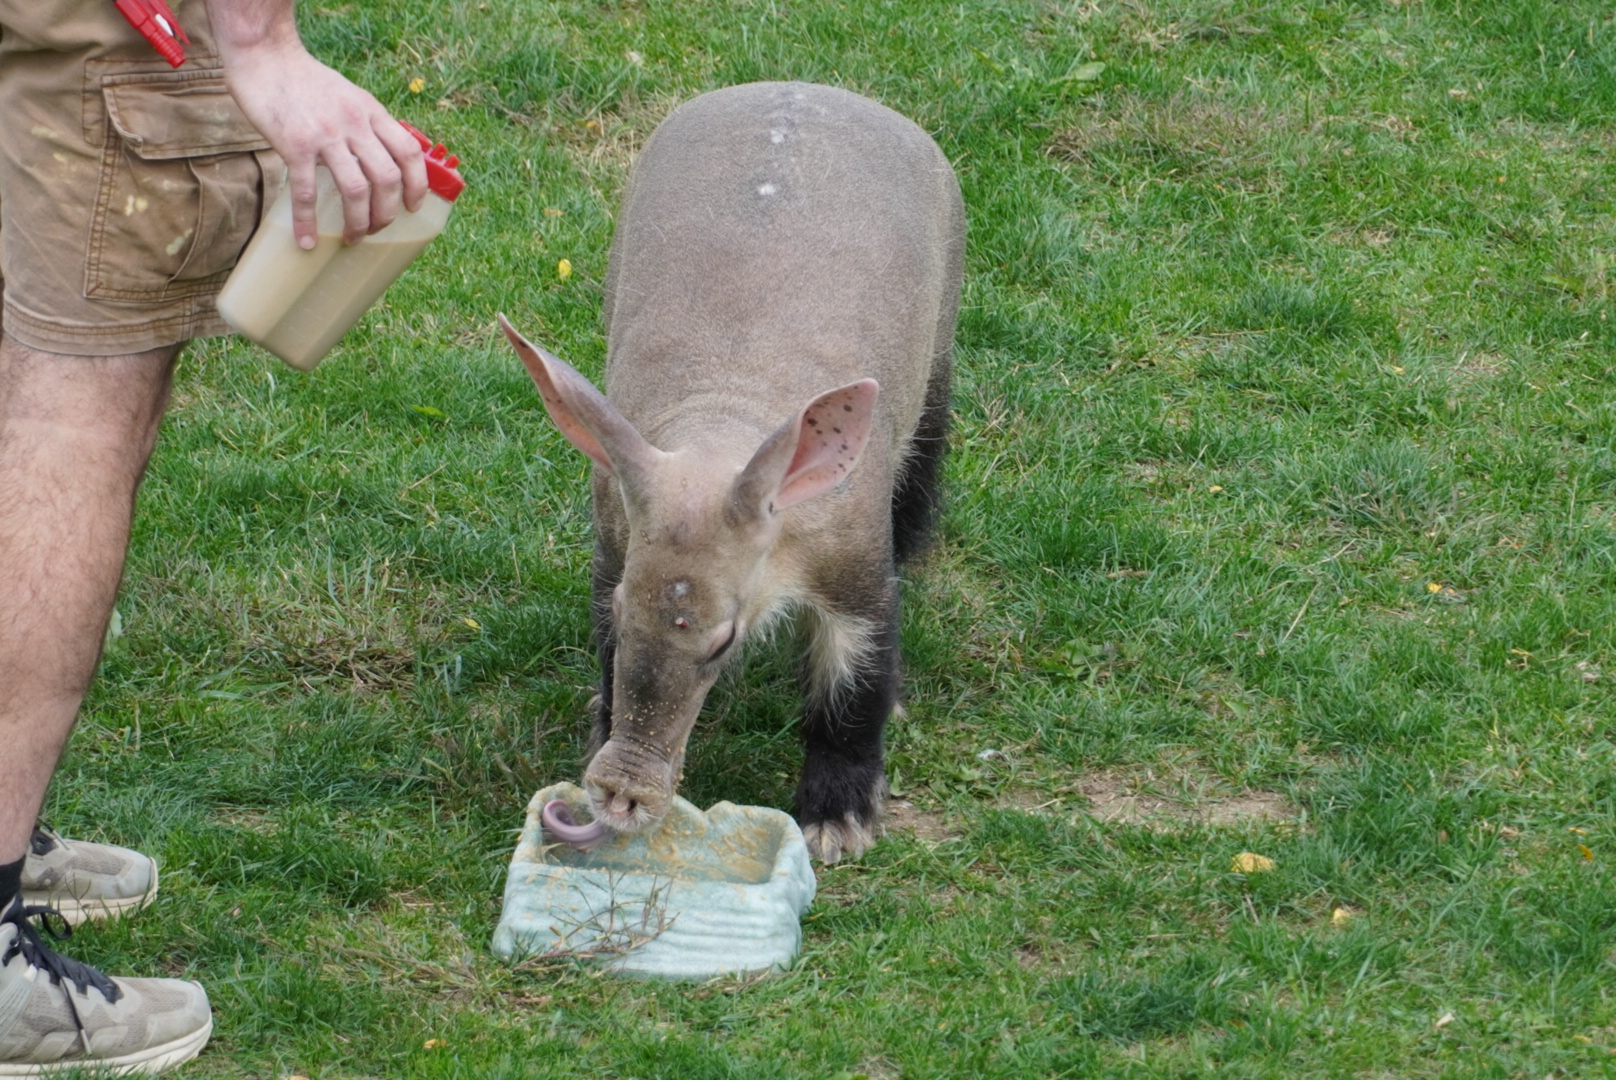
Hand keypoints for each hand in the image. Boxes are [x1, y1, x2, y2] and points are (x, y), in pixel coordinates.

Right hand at [218, 40, 427, 247]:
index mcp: (371, 112)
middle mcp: (354, 124)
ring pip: (356, 190)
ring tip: (353, 238)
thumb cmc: (305, 80)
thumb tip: (380, 160)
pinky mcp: (295, 144)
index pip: (409, 152)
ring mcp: (326, 135)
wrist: (264, 56)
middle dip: (387, 213)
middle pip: (388, 179)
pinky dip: (307, 221)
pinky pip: (306, 192)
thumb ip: (366, 124)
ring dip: (358, 222)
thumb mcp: (349, 95)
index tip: (413, 207)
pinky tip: (307, 240)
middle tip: (377, 228)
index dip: (417, 185)